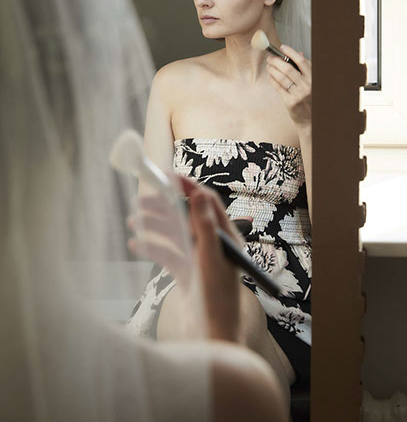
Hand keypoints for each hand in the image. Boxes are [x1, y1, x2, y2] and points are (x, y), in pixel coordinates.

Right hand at [128, 175, 242, 341]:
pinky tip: (135, 245)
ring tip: (132, 222)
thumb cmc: (217, 300)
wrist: (210, 338)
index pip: (206, 201)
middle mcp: (212, 244)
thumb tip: (199, 193)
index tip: (164, 177)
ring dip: (153, 226)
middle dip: (163, 206)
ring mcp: (197, 258)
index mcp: (224, 236)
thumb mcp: (211, 259)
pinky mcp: (186, 272)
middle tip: (139, 200)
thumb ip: (204, 226)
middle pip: (185, 215)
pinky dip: (151, 247)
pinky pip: (167, 253)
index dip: (187, 187)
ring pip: (173, 233)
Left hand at [266, 44, 310, 128]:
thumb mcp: (311, 81)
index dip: (291, 53)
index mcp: (313, 78)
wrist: (310, 118)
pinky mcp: (290, 102)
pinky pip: (278, 88)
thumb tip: (298, 53)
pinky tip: (270, 76)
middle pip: (288, 69)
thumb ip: (305, 68)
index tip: (282, 47)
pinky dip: (272, 80)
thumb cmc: (310, 97)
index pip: (301, 62)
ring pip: (281, 78)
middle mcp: (307, 86)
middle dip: (277, 61)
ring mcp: (298, 95)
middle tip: (270, 58)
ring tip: (268, 66)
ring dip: (272, 70)